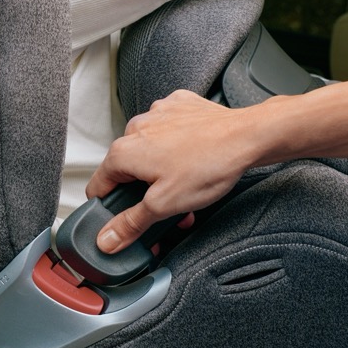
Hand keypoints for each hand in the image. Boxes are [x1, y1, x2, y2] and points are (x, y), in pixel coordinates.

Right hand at [86, 90, 262, 252]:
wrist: (248, 136)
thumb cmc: (210, 164)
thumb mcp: (164, 205)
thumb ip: (130, 223)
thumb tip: (106, 239)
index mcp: (123, 152)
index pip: (99, 187)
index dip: (111, 210)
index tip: (127, 221)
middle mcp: (135, 128)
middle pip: (127, 170)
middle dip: (145, 194)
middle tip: (167, 209)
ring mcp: (158, 114)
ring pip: (149, 152)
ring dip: (162, 173)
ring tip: (186, 185)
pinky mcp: (178, 108)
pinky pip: (168, 133)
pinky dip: (176, 148)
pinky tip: (193, 159)